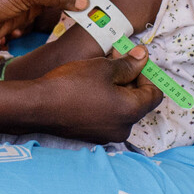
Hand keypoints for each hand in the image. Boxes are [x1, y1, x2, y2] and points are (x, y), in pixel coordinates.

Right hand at [30, 47, 161, 142]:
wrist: (38, 106)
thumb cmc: (72, 84)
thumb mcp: (103, 67)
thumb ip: (128, 64)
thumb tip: (143, 57)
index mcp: (131, 111)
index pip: (154, 94)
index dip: (148, 74)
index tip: (134, 60)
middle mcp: (123, 128)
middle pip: (138, 102)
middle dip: (131, 79)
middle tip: (116, 58)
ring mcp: (107, 134)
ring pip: (122, 109)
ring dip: (118, 89)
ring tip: (101, 70)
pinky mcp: (93, 135)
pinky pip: (108, 116)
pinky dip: (106, 102)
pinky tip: (91, 87)